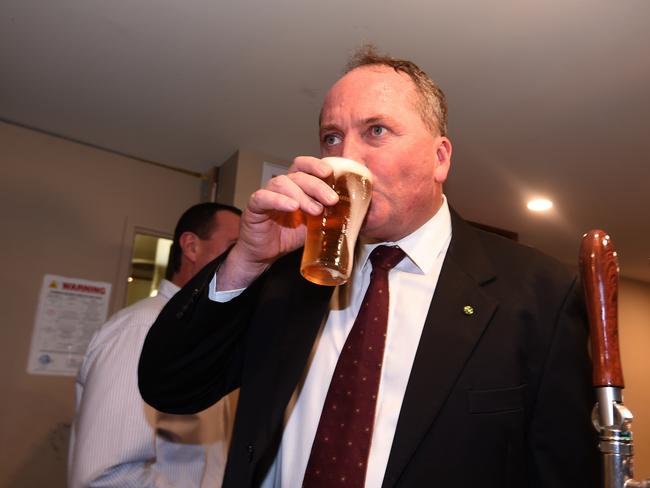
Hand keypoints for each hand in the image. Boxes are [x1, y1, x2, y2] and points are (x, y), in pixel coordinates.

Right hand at [217, 156, 338, 289]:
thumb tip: (352, 213)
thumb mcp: (313, 225)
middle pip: (298, 174)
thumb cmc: (288, 236)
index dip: (316, 165)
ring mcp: (266, 194)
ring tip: (315, 210)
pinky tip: (292, 207)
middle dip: (317, 185)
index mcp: (295, 186)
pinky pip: (263, 197)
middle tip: (331, 199)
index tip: (330, 173)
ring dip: (302, 195)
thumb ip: (328, 216)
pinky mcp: (254, 207)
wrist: (264, 254)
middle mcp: (281, 186)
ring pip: (282, 183)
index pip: (304, 166)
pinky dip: (279, 200)